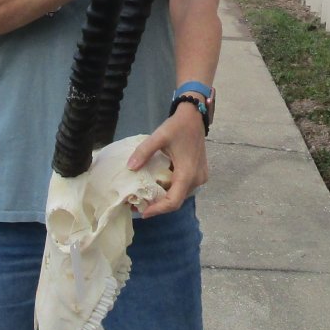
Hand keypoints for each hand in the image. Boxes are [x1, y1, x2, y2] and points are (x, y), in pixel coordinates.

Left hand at [126, 102, 207, 218]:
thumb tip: (130, 167)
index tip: (143, 212)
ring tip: (146, 196)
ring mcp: (200, 178)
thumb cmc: (178, 126)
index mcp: (188, 173)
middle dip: (158, 205)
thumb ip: (144, 152)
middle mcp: (197, 179)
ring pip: (180, 195)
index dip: (158, 210)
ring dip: (165, 198)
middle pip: (176, 200)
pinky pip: (184, 187)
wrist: (195, 116)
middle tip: (139, 204)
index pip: (173, 201)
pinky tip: (158, 185)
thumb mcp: (159, 136)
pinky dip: (171, 189)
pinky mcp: (200, 174)